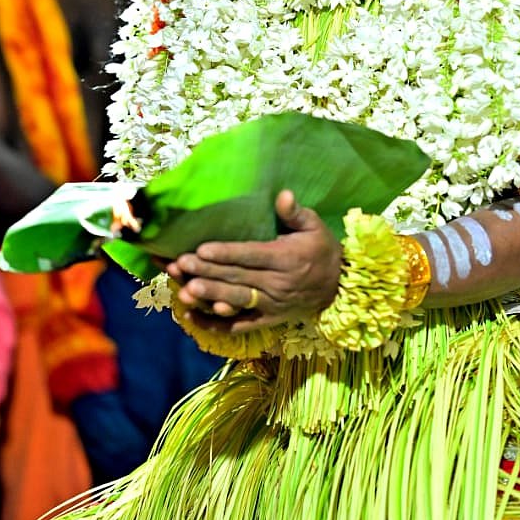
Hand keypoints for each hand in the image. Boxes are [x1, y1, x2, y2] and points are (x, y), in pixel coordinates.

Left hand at [166, 190, 341, 334]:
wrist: (339, 288)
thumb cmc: (322, 250)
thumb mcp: (316, 226)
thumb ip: (296, 213)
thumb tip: (283, 194)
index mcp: (287, 258)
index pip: (252, 255)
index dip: (227, 253)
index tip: (202, 249)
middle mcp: (277, 283)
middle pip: (238, 277)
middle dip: (207, 271)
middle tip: (181, 264)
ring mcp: (271, 304)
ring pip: (236, 300)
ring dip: (209, 295)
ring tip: (184, 290)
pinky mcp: (267, 319)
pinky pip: (240, 324)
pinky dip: (216, 323)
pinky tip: (192, 316)